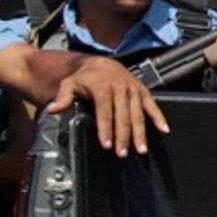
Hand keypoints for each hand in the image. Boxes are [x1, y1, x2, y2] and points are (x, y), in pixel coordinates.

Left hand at [46, 56, 169, 156]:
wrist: (101, 63)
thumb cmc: (84, 78)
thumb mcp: (69, 84)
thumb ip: (62, 98)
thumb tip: (52, 109)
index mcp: (102, 86)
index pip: (104, 111)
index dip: (105, 129)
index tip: (106, 145)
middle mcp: (120, 87)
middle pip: (122, 115)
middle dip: (123, 136)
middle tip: (122, 153)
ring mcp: (133, 88)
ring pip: (137, 113)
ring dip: (140, 132)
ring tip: (141, 149)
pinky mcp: (142, 89)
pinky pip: (151, 104)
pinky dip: (158, 116)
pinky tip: (164, 129)